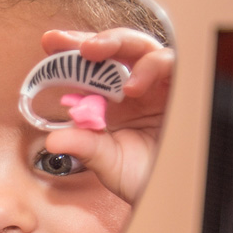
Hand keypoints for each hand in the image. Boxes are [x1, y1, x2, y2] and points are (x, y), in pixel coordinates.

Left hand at [41, 28, 173, 202]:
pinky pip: (171, 63)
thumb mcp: (107, 163)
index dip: (71, 51)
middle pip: (116, 48)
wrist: (173, 194)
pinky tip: (133, 86)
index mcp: (113, 99)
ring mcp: (160, 86)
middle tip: (62, 41)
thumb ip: (83, 147)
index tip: (49, 42)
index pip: (92, 66)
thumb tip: (52, 140)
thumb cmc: (143, 176)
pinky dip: (151, 66)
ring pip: (142, 46)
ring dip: (117, 43)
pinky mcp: (184, 90)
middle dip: (89, 39)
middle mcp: (137, 87)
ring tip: (94, 54)